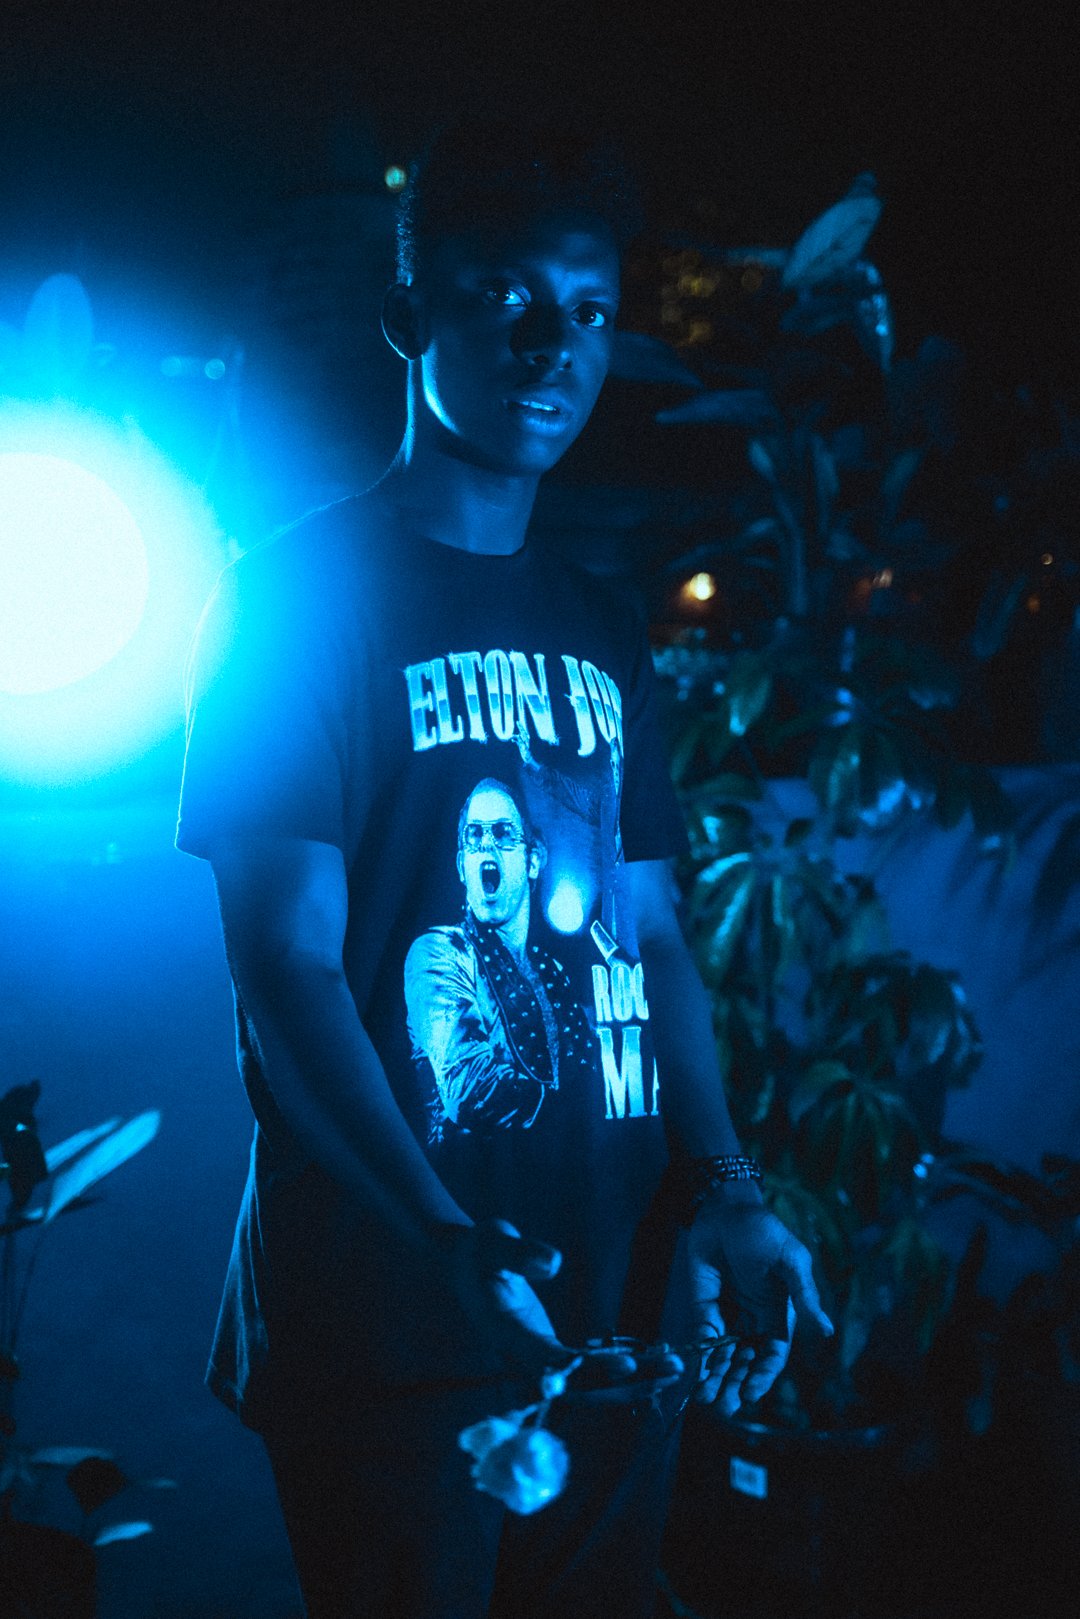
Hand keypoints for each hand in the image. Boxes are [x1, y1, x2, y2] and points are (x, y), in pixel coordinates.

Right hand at [441, 1219, 681, 1400]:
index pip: (551, 1361)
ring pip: (586, 1383)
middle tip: (668, 1374)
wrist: (466, 1262)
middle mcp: (521, 1357)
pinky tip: (654, 1361)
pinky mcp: (548, 1350)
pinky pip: (587, 1368)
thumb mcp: (493, 1241)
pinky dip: (618, 1367)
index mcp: (505, 1334)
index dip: (590, 1369)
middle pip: (576, 1385)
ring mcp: (536, 1358)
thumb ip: (521, 1253)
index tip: (629, 1365)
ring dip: (629, 1382)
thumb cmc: (478, 1249)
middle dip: (624, 1384)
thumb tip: (554, 1264)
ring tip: (672, 1370)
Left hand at [687, 1198, 832, 1415]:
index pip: (773, 1353)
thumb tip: (827, 1330)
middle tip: (724, 1405)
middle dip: (736, 1383)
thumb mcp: (790, 1260)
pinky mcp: (705, 1305)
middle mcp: (754, 1319)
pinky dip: (700, 1355)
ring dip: (717, 1377)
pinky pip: (704, 1336)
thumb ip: (803, 1295)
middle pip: (746, 1360)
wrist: (725, 1207)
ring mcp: (728, 1314)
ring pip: (724, 1355)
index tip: (750, 1393)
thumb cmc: (764, 1231)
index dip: (763, 1375)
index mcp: (779, 1313)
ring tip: (706, 1397)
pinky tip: (695, 1371)